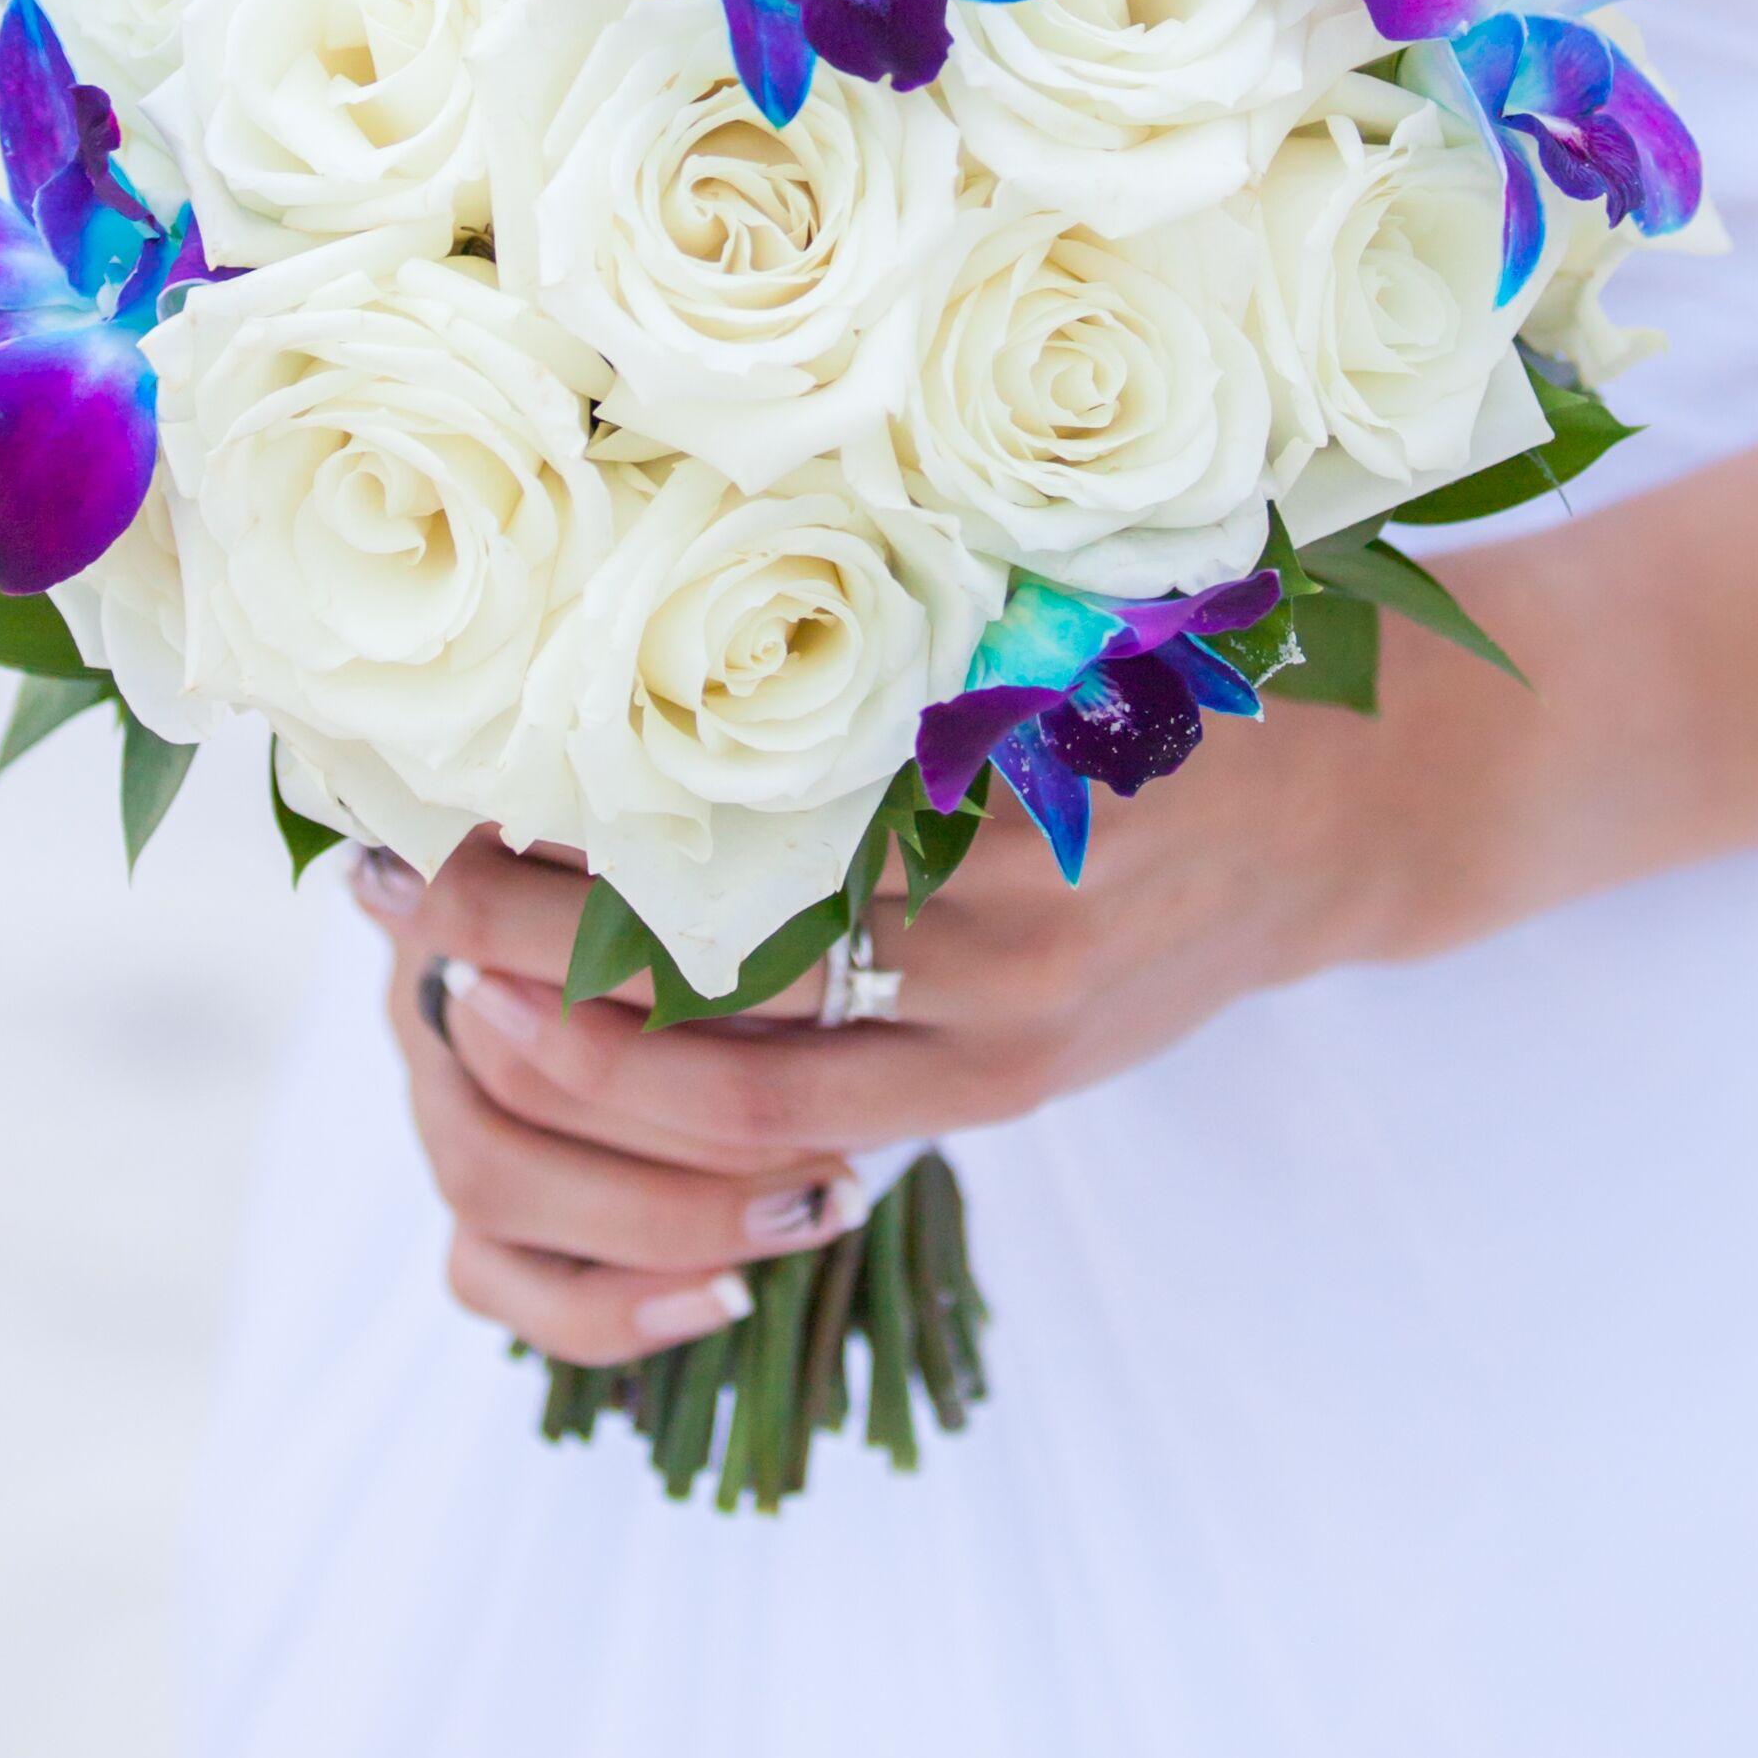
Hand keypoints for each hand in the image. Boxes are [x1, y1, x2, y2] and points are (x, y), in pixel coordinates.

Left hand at [354, 624, 1512, 1361]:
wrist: (1357, 818)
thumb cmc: (1182, 671)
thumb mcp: (1047, 619)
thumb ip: (877, 650)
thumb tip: (636, 611)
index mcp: (994, 782)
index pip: (740, 820)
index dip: (579, 816)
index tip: (454, 767)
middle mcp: (995, 932)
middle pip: (710, 971)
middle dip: (533, 945)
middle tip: (400, 886)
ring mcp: (1000, 1041)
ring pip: (736, 1092)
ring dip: (572, 1060)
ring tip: (442, 1001)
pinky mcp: (1002, 1106)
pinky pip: (811, 1146)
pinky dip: (686, 1139)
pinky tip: (578, 1094)